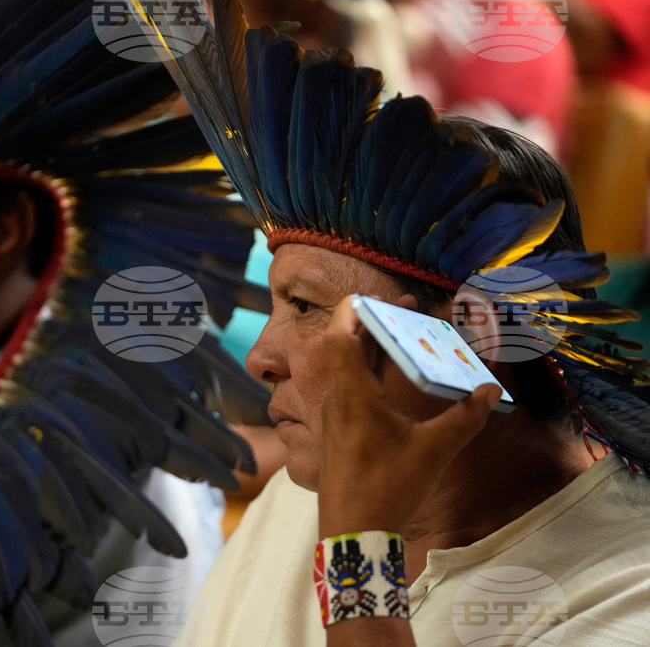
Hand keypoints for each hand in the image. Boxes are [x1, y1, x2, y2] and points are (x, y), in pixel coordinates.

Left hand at [312, 294, 501, 538]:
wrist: (353, 533)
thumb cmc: (387, 489)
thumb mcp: (433, 452)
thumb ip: (464, 418)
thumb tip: (490, 390)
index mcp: (353, 394)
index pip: (339, 335)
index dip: (353, 308)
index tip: (378, 293)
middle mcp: (338, 399)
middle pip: (345, 345)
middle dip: (374, 321)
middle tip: (407, 308)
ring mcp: (336, 415)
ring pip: (348, 367)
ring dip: (373, 346)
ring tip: (406, 334)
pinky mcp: (340, 431)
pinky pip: (352, 387)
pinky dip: (371, 371)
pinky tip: (396, 377)